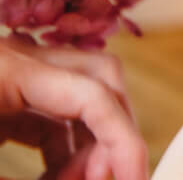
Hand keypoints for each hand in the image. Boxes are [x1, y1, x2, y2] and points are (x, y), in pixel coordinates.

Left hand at [0, 37, 147, 179]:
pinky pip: (56, 112)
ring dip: (93, 144)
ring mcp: (17, 74)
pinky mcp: (9, 92)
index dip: (125, 144)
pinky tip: (59, 177)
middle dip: (116, 134)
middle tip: (109, 179)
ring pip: (83, 95)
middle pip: (102, 80)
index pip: (93, 96)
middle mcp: (20, 61)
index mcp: (7, 71)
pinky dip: (68, 146)